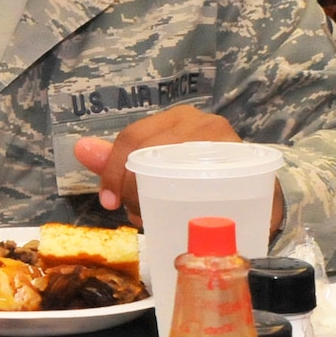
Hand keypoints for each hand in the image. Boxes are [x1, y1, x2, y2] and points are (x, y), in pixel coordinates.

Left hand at [71, 106, 283, 234]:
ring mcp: (226, 142)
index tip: (108, 202)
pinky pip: (206, 186)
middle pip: (150, 153)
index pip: (132, 138)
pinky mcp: (246, 168)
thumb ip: (117, 162)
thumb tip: (80, 148)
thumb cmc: (195, 180)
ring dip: (155, 200)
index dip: (112, 171)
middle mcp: (202, 122)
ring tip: (154, 216)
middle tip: (133, 213)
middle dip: (132, 189)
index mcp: (175, 118)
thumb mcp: (153, 170)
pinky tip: (182, 218)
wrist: (255, 198)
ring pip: (174, 170)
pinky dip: (188, 207)